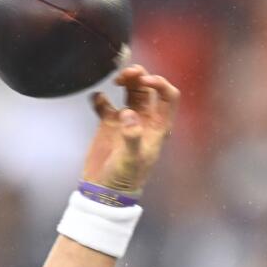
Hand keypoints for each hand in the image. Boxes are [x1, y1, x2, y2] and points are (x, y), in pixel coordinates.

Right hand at [80, 66, 178, 194]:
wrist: (104, 191)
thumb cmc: (124, 179)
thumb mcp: (131, 159)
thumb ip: (132, 135)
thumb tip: (128, 112)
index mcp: (157, 127)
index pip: (168, 97)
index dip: (160, 84)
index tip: (145, 81)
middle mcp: (144, 120)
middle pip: (147, 88)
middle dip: (139, 76)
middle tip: (125, 75)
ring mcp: (126, 120)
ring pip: (130, 90)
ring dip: (125, 80)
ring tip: (115, 79)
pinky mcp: (109, 123)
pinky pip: (105, 102)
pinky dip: (101, 97)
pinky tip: (98, 100)